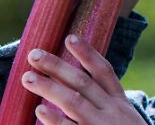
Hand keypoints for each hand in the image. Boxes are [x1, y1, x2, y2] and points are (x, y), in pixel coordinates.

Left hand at [21, 35, 145, 124]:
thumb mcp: (126, 117)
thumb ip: (108, 102)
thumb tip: (81, 85)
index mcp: (120, 102)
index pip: (104, 71)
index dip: (87, 53)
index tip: (69, 37)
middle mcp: (112, 111)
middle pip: (83, 82)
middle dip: (58, 66)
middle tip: (34, 54)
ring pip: (74, 101)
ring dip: (49, 87)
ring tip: (28, 78)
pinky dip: (55, 120)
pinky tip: (40, 111)